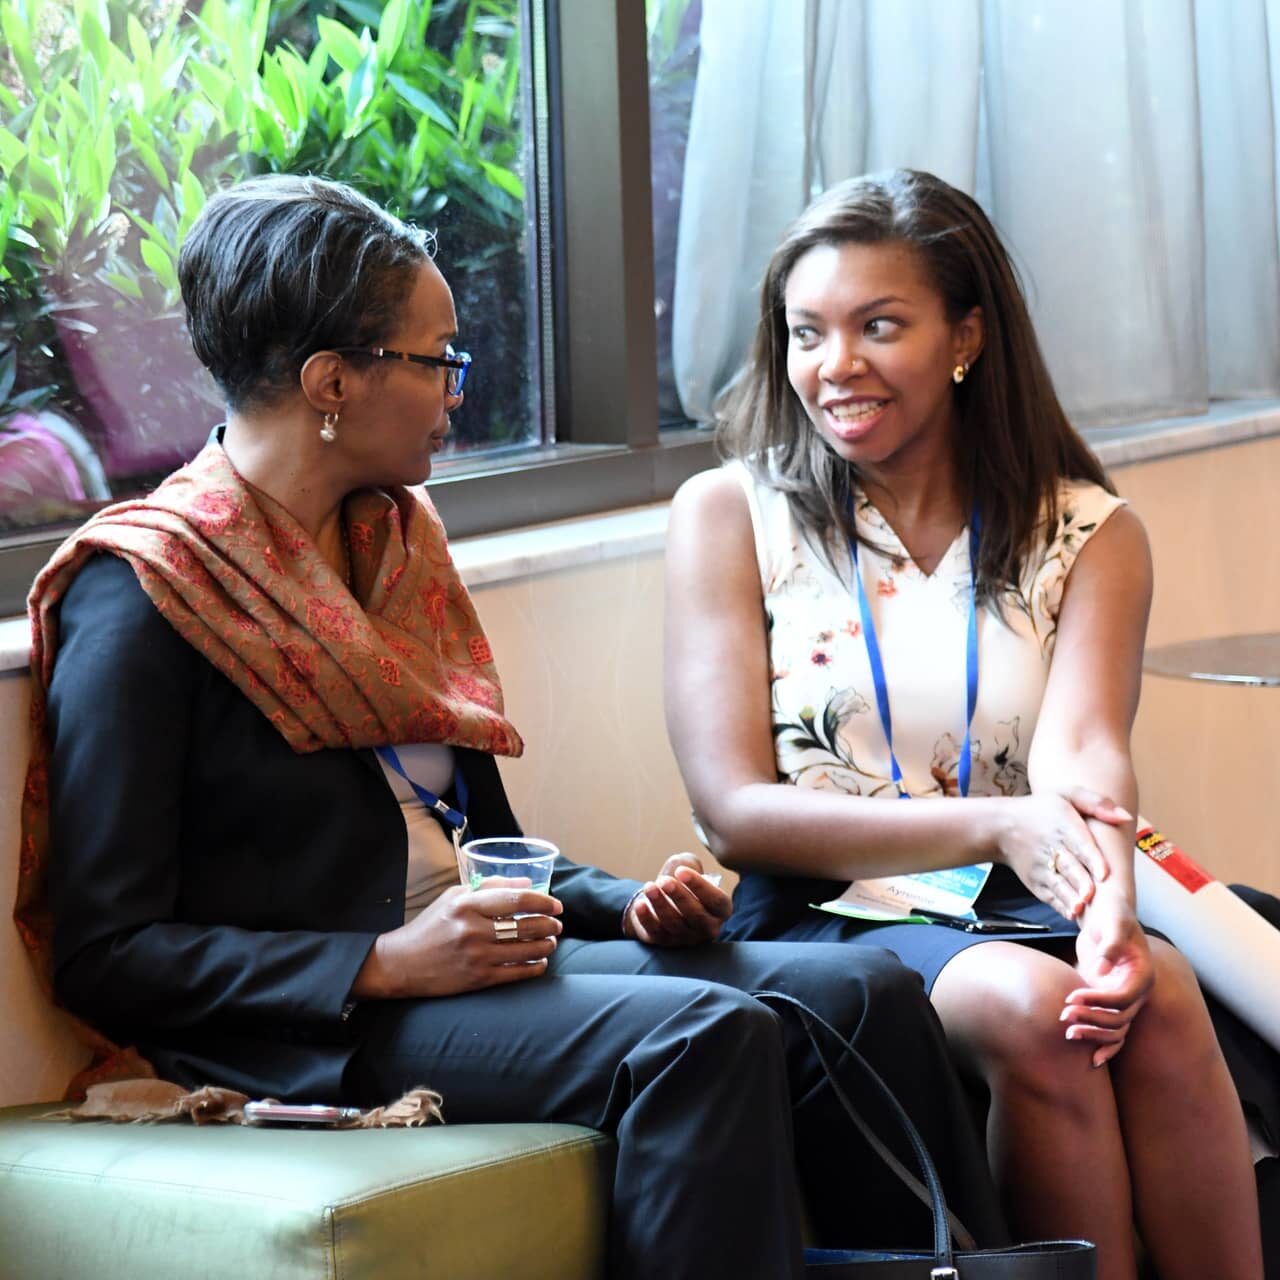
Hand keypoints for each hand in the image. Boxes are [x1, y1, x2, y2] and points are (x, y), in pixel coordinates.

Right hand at [353, 881, 562, 998]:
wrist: (402, 964)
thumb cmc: (430, 926)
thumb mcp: (454, 897)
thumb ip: (491, 886)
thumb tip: (527, 883)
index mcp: (467, 905)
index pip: (516, 900)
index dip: (543, 902)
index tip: (556, 905)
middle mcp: (473, 930)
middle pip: (525, 926)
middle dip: (549, 925)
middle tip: (557, 924)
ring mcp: (477, 956)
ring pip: (525, 951)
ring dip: (545, 945)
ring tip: (551, 941)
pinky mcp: (478, 979)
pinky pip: (516, 973)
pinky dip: (534, 967)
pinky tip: (539, 961)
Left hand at [623, 853, 731, 946]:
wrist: (662, 899)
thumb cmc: (681, 882)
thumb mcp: (690, 868)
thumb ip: (689, 864)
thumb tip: (680, 866)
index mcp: (720, 909)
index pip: (716, 900)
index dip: (699, 886)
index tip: (681, 871)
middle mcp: (707, 927)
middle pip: (696, 915)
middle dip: (679, 896)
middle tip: (664, 881)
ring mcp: (687, 937)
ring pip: (675, 924)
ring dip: (660, 905)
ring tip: (649, 887)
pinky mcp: (666, 942)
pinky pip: (656, 932)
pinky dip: (647, 919)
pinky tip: (640, 904)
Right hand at [993, 788, 1127, 918]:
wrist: (1003, 827)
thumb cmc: (1040, 810)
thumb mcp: (1066, 795)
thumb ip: (1096, 803)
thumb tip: (1125, 817)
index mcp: (1063, 825)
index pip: (1079, 843)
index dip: (1091, 858)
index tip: (1103, 872)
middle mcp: (1051, 848)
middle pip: (1068, 867)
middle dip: (1080, 881)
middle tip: (1090, 894)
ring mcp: (1042, 868)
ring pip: (1059, 885)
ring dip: (1070, 897)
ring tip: (1081, 908)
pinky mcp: (1037, 883)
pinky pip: (1050, 896)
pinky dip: (1061, 905)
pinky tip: (1073, 913)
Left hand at [1063, 895, 1153, 1067]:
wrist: (1108, 915)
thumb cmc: (1113, 915)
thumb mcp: (1114, 922)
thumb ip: (1110, 944)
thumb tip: (1100, 969)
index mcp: (1143, 975)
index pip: (1122, 998)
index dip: (1097, 1001)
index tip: (1072, 997)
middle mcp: (1137, 991)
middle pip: (1118, 1018)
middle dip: (1091, 1020)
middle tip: (1063, 1016)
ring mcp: (1124, 998)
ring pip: (1116, 1029)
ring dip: (1093, 1034)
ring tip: (1067, 1032)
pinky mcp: (1110, 1000)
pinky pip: (1114, 1030)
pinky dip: (1104, 1044)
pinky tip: (1091, 1059)